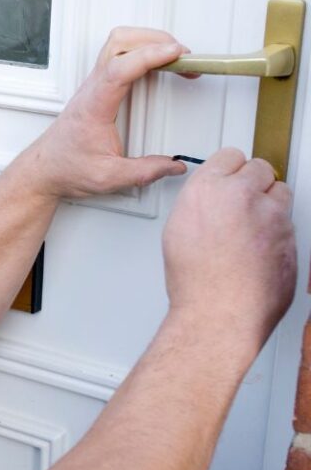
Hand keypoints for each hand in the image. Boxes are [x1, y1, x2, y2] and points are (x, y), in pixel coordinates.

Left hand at [29, 27, 191, 198]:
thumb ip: (144, 172)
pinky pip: (119, 54)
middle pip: (120, 42)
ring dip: (148, 41)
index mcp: (94, 106)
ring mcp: (94, 84)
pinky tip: (157, 64)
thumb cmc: (66, 169)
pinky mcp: (99, 87)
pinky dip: (142, 51)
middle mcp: (93, 89)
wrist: (44, 169)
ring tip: (174, 57)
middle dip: (156, 40)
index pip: (119, 67)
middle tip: (183, 58)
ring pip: (118, 42)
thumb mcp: (108, 178)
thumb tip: (174, 165)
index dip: (149, 55)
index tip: (176, 53)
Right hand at [162, 147, 296, 352]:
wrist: (219, 314)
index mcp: (208, 190)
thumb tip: (208, 200)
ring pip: (280, 193)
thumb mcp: (178, 231)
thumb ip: (200, 204)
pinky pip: (289, 224)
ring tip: (251, 227)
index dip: (229, 168)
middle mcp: (243, 196)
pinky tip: (259, 250)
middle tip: (240, 202)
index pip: (229, 155)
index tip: (228, 176)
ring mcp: (272, 216)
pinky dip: (277, 233)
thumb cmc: (195, 282)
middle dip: (252, 182)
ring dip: (269, 205)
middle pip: (260, 168)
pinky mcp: (292, 237)